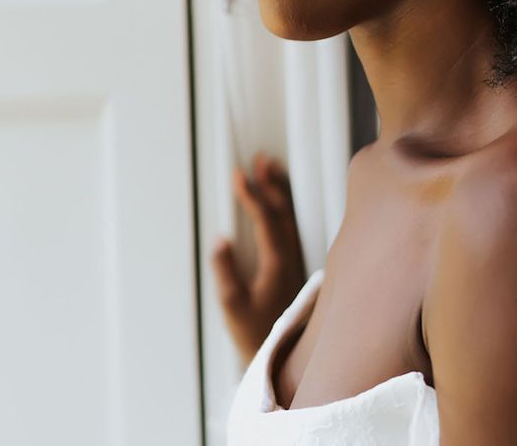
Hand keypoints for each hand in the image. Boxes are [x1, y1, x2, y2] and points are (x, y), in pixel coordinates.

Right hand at [210, 152, 307, 364]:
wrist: (286, 356)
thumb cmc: (255, 332)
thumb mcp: (233, 306)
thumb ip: (225, 271)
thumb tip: (220, 239)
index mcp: (277, 261)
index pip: (265, 217)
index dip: (251, 194)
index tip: (238, 174)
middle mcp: (291, 255)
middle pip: (283, 210)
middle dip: (270, 183)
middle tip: (259, 159)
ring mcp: (296, 259)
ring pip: (290, 216)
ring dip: (280, 191)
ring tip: (270, 169)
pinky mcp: (296, 265)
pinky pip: (291, 225)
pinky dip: (284, 207)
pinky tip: (278, 201)